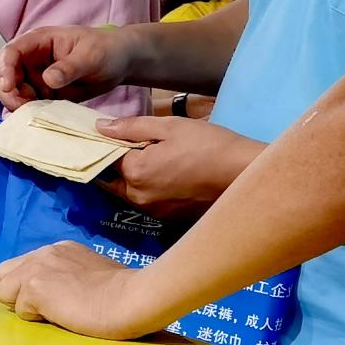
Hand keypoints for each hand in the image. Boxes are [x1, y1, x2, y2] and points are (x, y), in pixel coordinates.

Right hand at [0, 22, 134, 107]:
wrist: (122, 62)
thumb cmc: (107, 49)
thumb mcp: (90, 55)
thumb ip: (69, 67)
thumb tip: (48, 79)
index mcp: (39, 42)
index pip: (12, 52)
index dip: (5, 69)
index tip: (9, 86)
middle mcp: (33, 59)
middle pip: (7, 75)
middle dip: (8, 92)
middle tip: (20, 106)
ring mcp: (37, 78)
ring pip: (15, 93)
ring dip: (18, 104)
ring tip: (32, 112)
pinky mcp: (45, 94)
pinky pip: (30, 105)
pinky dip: (30, 112)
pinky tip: (40, 116)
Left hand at [0, 242, 160, 339]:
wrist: (133, 298)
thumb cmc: (124, 293)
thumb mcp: (91, 273)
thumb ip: (68, 275)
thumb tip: (56, 292)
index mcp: (58, 249)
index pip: (22, 265)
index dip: (28, 285)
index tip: (50, 298)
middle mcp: (43, 253)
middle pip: (2, 274)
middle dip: (15, 293)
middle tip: (43, 308)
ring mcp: (37, 269)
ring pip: (3, 293)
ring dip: (24, 307)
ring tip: (55, 313)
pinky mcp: (35, 288)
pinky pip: (20, 311)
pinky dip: (36, 319)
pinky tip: (62, 317)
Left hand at [96, 115, 261, 218]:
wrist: (245, 173)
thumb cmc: (209, 145)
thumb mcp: (169, 127)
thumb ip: (130, 127)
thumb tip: (99, 127)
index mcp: (134, 173)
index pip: (105, 158)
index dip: (109, 145)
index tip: (117, 135)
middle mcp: (138, 197)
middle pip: (114, 178)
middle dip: (118, 164)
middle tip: (136, 146)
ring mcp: (154, 211)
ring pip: (130, 191)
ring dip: (133, 177)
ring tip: (155, 159)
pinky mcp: (169, 217)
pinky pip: (149, 200)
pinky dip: (150, 188)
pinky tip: (168, 174)